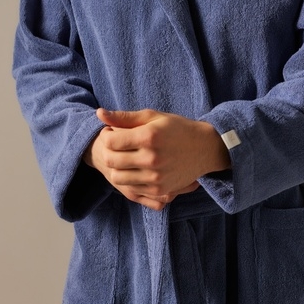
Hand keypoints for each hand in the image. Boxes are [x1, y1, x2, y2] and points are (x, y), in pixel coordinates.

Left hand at [83, 108, 230, 210]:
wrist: (204, 148)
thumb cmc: (177, 128)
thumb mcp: (152, 116)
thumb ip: (124, 117)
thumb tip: (99, 113)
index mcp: (149, 137)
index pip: (111, 141)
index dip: (106, 135)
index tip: (112, 132)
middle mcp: (152, 159)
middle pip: (111, 160)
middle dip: (108, 151)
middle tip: (115, 145)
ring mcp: (156, 177)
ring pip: (117, 178)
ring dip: (116, 167)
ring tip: (124, 156)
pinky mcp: (160, 190)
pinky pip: (132, 189)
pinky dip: (128, 179)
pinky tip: (134, 168)